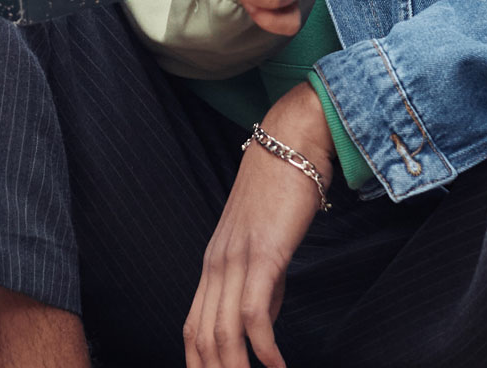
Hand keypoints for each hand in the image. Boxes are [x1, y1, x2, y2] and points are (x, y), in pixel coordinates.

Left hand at [184, 83, 330, 367]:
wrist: (294, 141)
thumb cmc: (283, 191)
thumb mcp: (266, 247)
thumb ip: (262, 287)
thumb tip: (262, 324)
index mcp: (213, 265)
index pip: (192, 328)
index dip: (197, 364)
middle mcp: (216, 264)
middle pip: (200, 336)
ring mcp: (237, 258)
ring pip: (222, 330)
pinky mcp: (265, 253)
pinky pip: (255, 311)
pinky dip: (263, 346)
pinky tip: (277, 365)